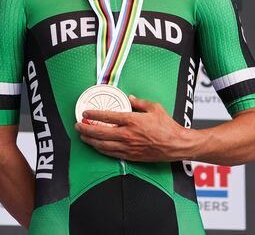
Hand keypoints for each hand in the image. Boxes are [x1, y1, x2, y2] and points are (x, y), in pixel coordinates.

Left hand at [74, 95, 195, 161]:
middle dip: (86, 128)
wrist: (176, 145)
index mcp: (132, 120)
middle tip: (78, 125)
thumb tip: (129, 98)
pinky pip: (111, 154)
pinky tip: (96, 146)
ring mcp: (128, 147)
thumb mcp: (154, 108)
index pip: (107, 116)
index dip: (94, 114)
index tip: (85, 112)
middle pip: (100, 132)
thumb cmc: (167, 126)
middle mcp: (127, 134)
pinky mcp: (130, 156)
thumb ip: (139, 102)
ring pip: (103, 145)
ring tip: (82, 136)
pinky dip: (101, 149)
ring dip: (90, 140)